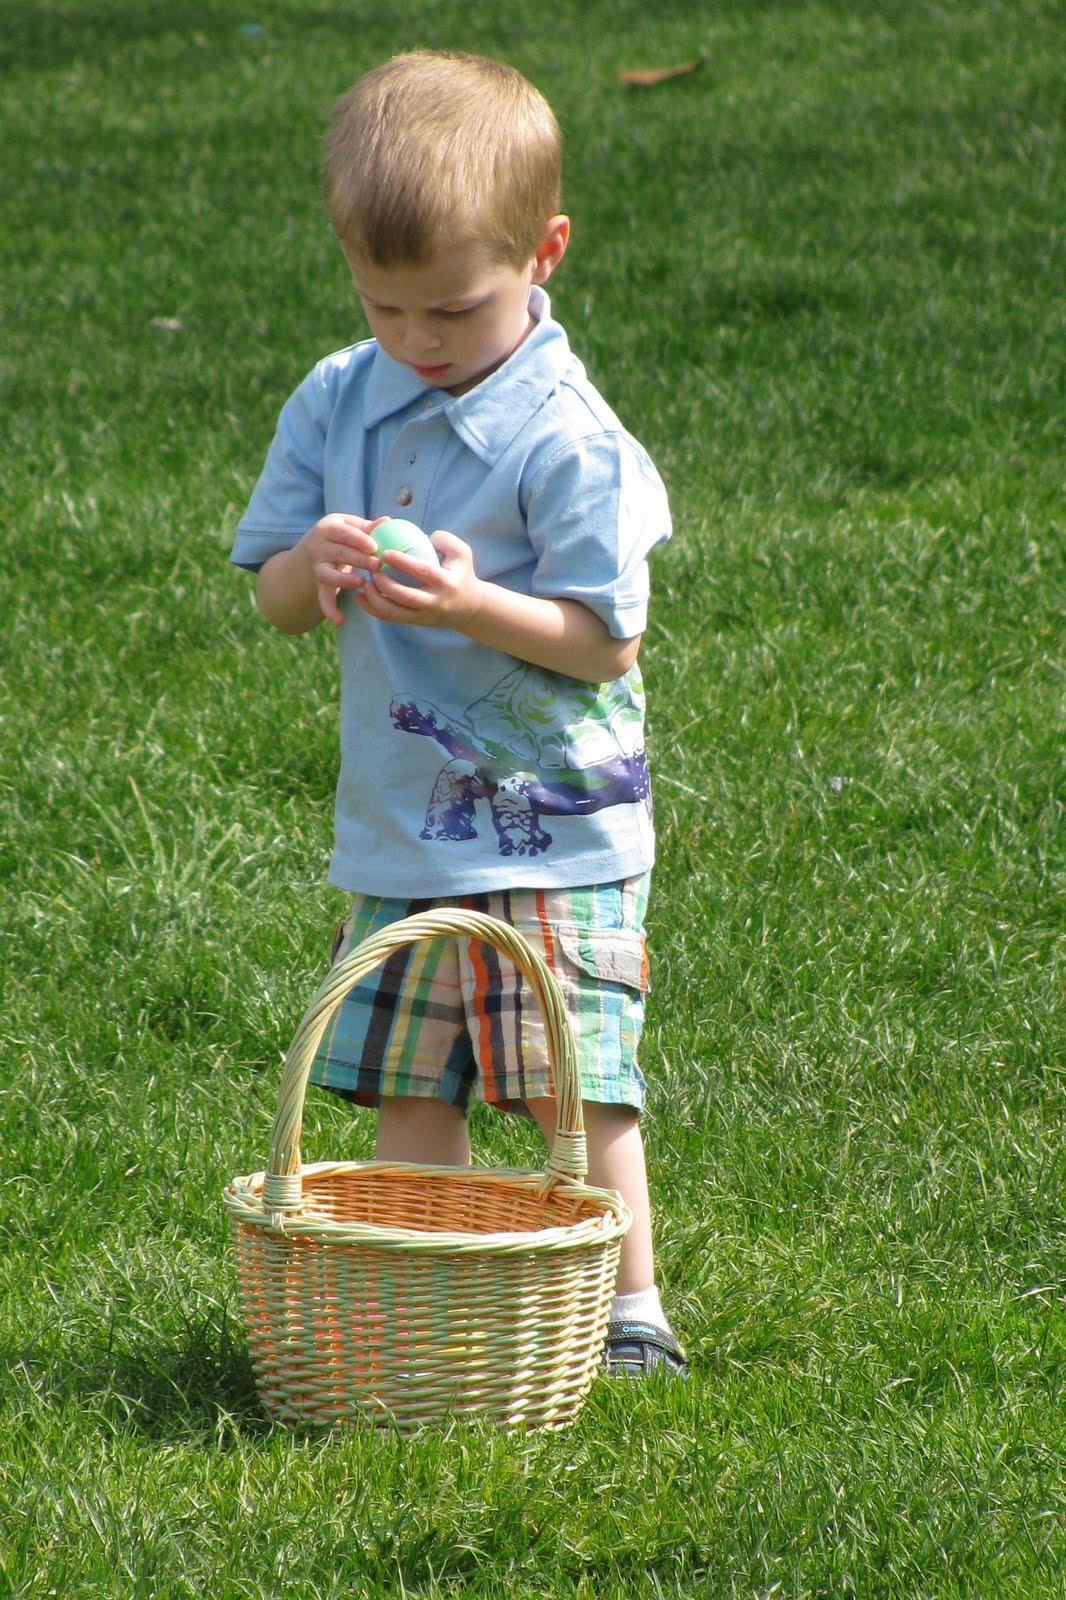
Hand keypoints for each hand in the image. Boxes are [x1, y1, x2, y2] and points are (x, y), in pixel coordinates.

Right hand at [297, 513, 386, 624]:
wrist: (314, 548)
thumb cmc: (342, 535)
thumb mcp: (351, 526)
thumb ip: (368, 527)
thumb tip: (388, 521)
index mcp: (328, 528)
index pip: (343, 533)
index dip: (358, 539)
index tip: (374, 547)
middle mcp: (318, 547)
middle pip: (339, 553)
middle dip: (358, 559)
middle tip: (377, 566)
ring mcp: (317, 566)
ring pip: (328, 575)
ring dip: (344, 580)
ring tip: (361, 582)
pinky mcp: (319, 584)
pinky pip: (323, 597)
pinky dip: (330, 610)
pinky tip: (340, 621)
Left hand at [352, 530, 485, 633]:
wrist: (470, 610)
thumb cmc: (462, 574)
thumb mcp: (462, 554)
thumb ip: (444, 540)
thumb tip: (421, 534)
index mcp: (446, 583)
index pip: (423, 572)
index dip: (403, 562)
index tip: (385, 552)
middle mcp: (435, 602)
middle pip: (405, 597)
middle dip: (385, 584)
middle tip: (371, 569)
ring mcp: (424, 615)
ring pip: (395, 612)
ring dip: (375, 599)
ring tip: (364, 584)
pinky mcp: (415, 623)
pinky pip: (391, 618)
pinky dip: (373, 609)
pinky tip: (361, 597)